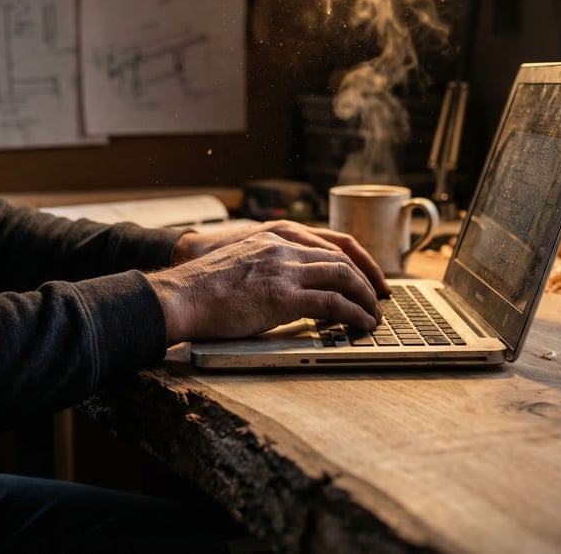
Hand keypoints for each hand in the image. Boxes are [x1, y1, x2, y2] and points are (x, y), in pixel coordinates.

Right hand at [150, 231, 382, 344]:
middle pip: (342, 257)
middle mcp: (284, 247)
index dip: (356, 260)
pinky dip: (354, 313)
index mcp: (275, 236)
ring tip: (374, 315)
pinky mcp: (283, 297)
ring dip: (365, 297)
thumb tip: (289, 285)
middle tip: (379, 298)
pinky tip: (362, 324)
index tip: (369, 276)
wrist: (181, 296)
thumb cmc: (204, 288)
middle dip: (367, 279)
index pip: (330, 242)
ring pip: (343, 276)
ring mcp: (284, 270)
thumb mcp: (243, 262)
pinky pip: (333, 302)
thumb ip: (269, 264)